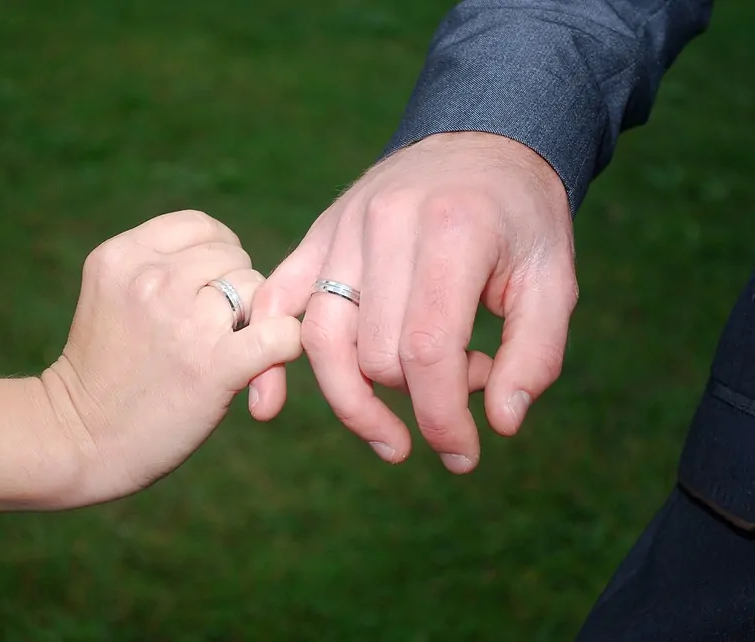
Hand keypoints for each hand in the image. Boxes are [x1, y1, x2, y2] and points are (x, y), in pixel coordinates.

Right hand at [42, 210, 301, 504]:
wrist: (78, 441)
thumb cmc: (103, 372)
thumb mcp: (112, 294)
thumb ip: (160, 266)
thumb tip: (233, 261)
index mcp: (123, 255)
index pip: (201, 227)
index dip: (216, 256)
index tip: (207, 291)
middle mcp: (151, 278)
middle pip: (233, 258)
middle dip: (233, 290)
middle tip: (211, 331)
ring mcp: (184, 319)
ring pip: (257, 290)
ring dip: (253, 319)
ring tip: (224, 350)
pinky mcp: (214, 364)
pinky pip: (280, 334)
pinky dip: (284, 346)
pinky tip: (265, 364)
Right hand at [250, 132, 577, 471]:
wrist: (479, 142)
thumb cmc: (521, 219)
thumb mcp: (554, 278)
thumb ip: (536, 354)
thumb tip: (500, 425)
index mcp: (453, 229)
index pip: (428, 348)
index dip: (443, 416)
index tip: (463, 454)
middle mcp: (386, 223)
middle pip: (378, 353)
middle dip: (422, 396)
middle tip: (469, 377)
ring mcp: (342, 228)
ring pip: (324, 340)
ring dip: (354, 404)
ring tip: (390, 438)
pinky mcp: (318, 235)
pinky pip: (274, 300)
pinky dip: (268, 355)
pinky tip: (267, 407)